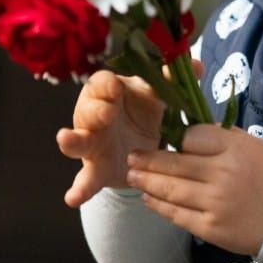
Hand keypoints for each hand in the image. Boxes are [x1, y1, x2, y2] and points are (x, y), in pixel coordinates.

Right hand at [55, 69, 164, 207]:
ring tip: (65, 139)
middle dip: (96, 110)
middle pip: (88, 109)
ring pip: (78, 141)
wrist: (142, 148)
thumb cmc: (143, 112)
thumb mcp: (157, 96)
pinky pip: (85, 179)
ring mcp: (93, 144)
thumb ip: (172, 82)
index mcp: (109, 93)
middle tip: (108, 112)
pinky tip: (73, 198)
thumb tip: (196, 65)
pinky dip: (79, 188)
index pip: (101, 83)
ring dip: (73, 140)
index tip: (116, 87)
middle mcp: (95, 116)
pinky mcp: (96, 170)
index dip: (106, 84)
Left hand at [125, 124, 262, 255]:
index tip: (168, 140)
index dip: (177, 138)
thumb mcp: (258, 146)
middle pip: (174, 163)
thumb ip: (227, 138)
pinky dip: (159, 206)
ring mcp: (214, 203)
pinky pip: (177, 215)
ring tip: (132, 176)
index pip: (192, 137)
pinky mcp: (210, 228)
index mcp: (235, 149)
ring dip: (146, 181)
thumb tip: (195, 132)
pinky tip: (149, 198)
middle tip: (132, 156)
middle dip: (148, 159)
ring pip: (170, 189)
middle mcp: (221, 174)